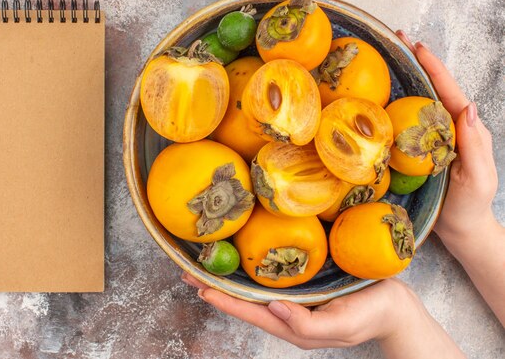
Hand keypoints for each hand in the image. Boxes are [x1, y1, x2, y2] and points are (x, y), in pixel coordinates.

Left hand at [182, 272, 463, 356]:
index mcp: (293, 326)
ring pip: (254, 291)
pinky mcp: (304, 287)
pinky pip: (271, 280)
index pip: (250, 313)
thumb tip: (274, 310)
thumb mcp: (341, 324)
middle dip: (217, 288)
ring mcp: (295, 301)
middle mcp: (288, 314)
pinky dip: (251, 272)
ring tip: (207, 266)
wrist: (395, 307)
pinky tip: (244, 261)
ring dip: (229, 279)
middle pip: (245, 302)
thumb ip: (307, 324)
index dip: (223, 300)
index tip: (199, 286)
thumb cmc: (370, 315)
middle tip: (190, 271)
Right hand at [395, 31, 497, 241]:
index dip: (433, 67)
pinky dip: (394, 104)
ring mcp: (431, 138)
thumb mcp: (478, 177)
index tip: (417, 46)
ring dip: (404, 77)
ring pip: (417, 102)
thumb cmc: (470, 206)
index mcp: (464, 129)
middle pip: (432, 88)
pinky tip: (378, 98)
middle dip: (416, 62)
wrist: (460, 230)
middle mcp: (447, 128)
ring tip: (387, 57)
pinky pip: (405, 123)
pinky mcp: (417, 150)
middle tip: (397, 39)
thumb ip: (475, 145)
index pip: (448, 92)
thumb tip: (469, 107)